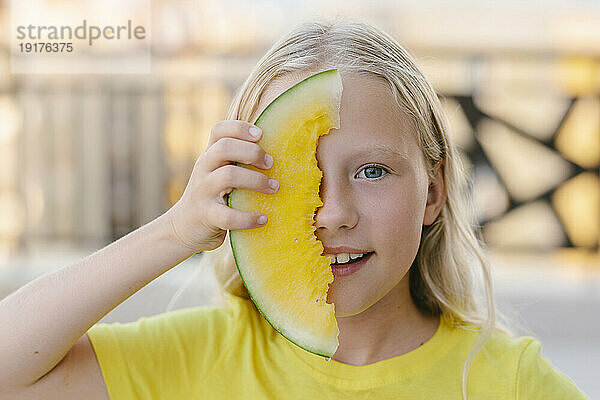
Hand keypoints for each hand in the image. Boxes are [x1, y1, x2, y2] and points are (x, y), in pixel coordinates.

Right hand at [165, 120, 278, 252]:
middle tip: (271, 164)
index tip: (261, 135)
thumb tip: (280, 152)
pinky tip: (263, 218)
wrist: (184, 228)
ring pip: (228, 176)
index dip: (240, 128)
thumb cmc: (214, 197)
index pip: (218, 130)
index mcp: (210, 156)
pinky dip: (248, 218)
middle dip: (252, 152)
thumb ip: (238, 161)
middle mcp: (203, 169)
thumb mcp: (219, 173)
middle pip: (224, 148)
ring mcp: (203, 191)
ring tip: (274, 188)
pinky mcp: (206, 215)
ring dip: (256, 180)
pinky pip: (228, 215)